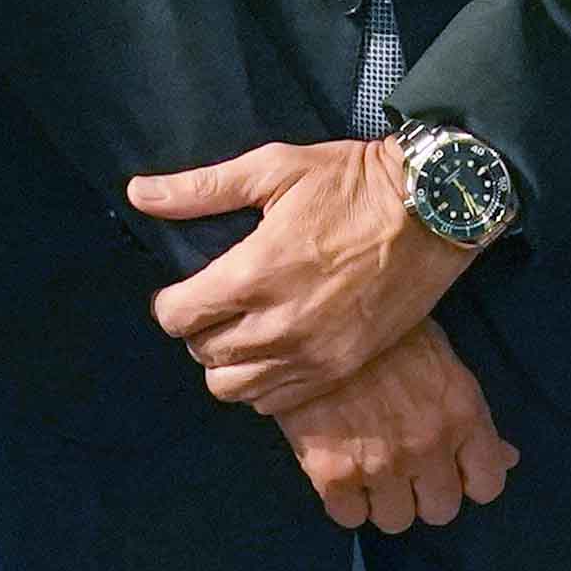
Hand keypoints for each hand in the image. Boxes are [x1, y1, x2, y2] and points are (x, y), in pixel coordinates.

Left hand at [129, 139, 475, 409]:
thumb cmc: (350, 182)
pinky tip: (272, 353)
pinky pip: (276, 402)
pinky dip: (262, 384)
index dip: (170, 303)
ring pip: (234, 389)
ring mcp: (312, 354)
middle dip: (197, 331)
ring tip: (240, 332)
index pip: (179, 315)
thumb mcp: (274, 168)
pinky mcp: (340, 370)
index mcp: (255, 273)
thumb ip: (202, 189)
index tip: (183, 290)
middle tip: (214, 306)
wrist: (432, 211)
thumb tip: (138, 194)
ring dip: (226, 364)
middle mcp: (278, 324)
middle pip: (203, 355)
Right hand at [270, 324, 518, 532]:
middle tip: (403, 467)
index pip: (488, 484)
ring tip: (367, 468)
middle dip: (424, 493)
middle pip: (441, 510)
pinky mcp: (333, 476)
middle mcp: (428, 446)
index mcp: (462, 413)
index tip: (448, 467)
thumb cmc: (385, 332)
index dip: (467, 479)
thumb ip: (472, 416)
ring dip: (383, 500)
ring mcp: (381, 465)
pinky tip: (338, 471)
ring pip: (396, 521)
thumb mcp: (442, 362)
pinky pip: (349, 518)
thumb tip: (509, 457)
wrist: (314, 320)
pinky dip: (344, 501)